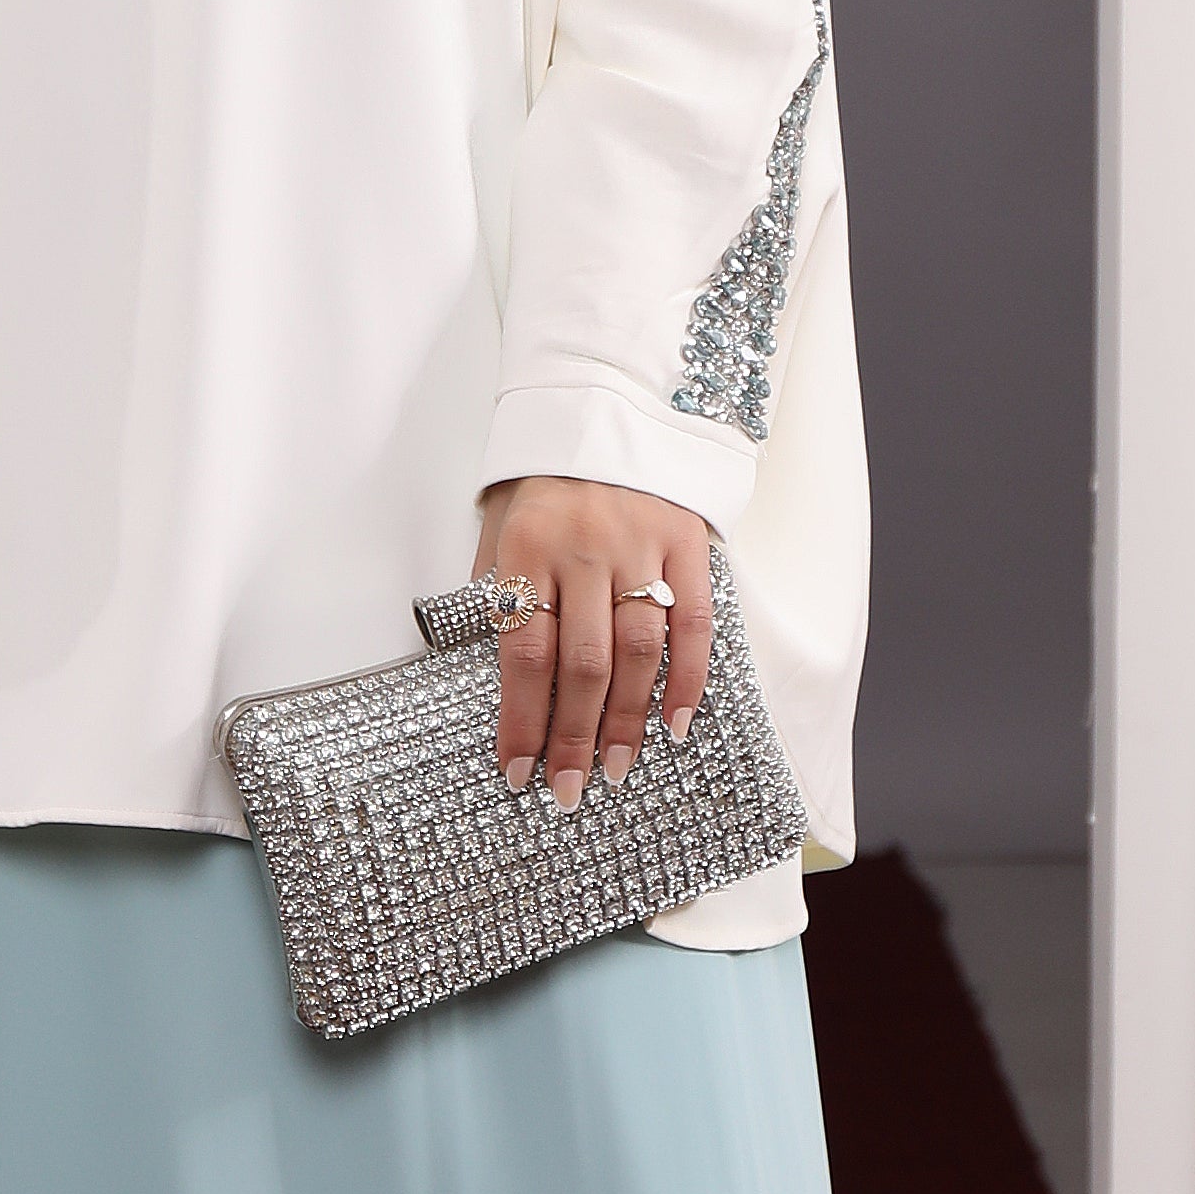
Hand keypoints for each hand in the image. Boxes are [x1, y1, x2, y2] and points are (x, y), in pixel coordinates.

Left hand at [474, 481, 715, 807]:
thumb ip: (499, 595)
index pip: (524, 649)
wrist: (606, 403)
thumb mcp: (499, 527)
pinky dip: (688, 678)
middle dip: (572, 736)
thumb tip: (501, 683)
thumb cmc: (541, 483)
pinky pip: (696, 621)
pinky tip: (675, 723)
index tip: (516, 770)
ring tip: (614, 769)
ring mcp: (643, 545)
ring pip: (638, 650)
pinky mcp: (688, 541)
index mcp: (528, 546)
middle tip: (567, 790)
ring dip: (626, 720)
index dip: (521, 717)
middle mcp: (586, 548)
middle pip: (582, 662)